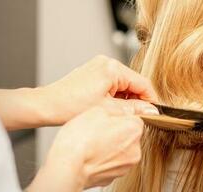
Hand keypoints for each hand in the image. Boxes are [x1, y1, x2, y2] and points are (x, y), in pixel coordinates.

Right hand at [26, 98, 156, 191]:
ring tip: (91, 145)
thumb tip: (123, 111)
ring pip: (120, 151)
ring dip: (110, 147)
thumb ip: (117, 109)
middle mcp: (135, 150)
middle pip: (128, 136)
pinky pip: (111, 164)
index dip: (118, 118)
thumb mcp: (98, 110)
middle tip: (96, 132)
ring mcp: (126, 166)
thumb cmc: (79, 139)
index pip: (134, 119)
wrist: (67, 167)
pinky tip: (90, 157)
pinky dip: (103, 160)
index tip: (105, 121)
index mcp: (134, 130)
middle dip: (115, 133)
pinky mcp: (114, 177)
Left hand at [39, 55, 157, 124]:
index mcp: (113, 69)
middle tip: (137, 117)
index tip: (154, 112)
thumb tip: (151, 110)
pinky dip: (115, 95)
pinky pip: (112, 82)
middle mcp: (107, 62)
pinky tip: (110, 107)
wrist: (47, 105)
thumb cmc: (70, 107)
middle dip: (136, 100)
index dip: (150, 100)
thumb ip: (133, 109)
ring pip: (123, 83)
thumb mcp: (108, 110)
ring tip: (119, 113)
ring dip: (125, 98)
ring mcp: (99, 65)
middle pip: (133, 82)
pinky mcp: (93, 71)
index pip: (143, 83)